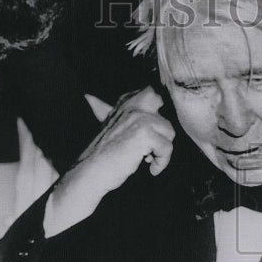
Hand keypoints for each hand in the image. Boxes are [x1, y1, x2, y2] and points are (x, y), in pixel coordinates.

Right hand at [44, 86, 174, 235]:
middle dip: (167, 124)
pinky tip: (150, 168)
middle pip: (169, 103)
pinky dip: (162, 162)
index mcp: (128, 101)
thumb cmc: (106, 154)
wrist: (91, 172)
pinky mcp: (144, 134)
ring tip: (146, 158)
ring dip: (162, 150)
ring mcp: (139, 117)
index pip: (156, 90)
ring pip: (170, 132)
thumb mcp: (119, 127)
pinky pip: (167, 148)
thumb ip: (136, 116)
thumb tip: (151, 109)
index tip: (161, 123)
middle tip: (158, 142)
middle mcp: (133, 104)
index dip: (166, 105)